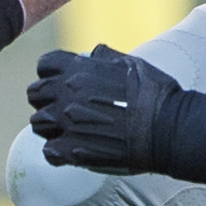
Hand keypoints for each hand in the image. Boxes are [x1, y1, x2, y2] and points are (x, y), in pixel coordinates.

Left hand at [28, 45, 174, 174]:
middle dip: (45, 100)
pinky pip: (49, 152)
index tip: (62, 82)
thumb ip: (106, 58)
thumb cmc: (157, 95)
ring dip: (51, 127)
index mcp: (79, 71)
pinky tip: (74, 150)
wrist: (170, 130)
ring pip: (38, 123)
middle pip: (34, 94)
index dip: (51, 74)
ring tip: (70, 130)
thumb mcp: (133, 64)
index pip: (45, 65)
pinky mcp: (72, 150)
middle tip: (63, 109)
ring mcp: (67, 123)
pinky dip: (58, 152)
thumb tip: (94, 52)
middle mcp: (67, 95)